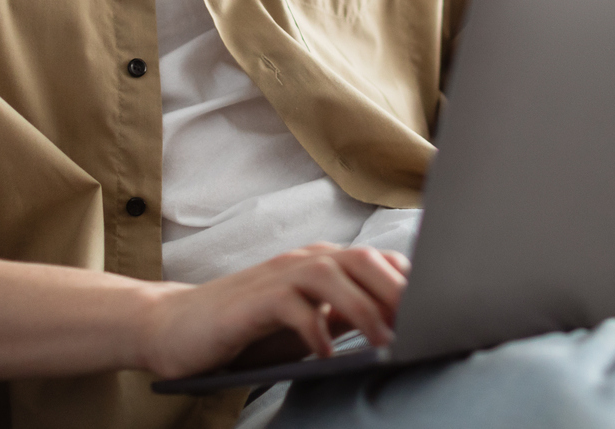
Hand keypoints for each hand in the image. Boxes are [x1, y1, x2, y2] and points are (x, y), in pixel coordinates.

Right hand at [138, 243, 410, 378]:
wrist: (176, 328)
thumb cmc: (249, 330)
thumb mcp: (309, 323)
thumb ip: (346, 316)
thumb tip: (398, 325)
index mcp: (323, 264)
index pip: (378, 262)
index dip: (410, 283)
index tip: (438, 310)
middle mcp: (304, 261)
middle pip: (362, 259)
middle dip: (396, 290)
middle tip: (421, 324)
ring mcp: (277, 276)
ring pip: (332, 275)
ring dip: (363, 306)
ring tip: (383, 341)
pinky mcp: (252, 300)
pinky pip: (291, 306)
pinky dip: (313, 328)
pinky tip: (325, 354)